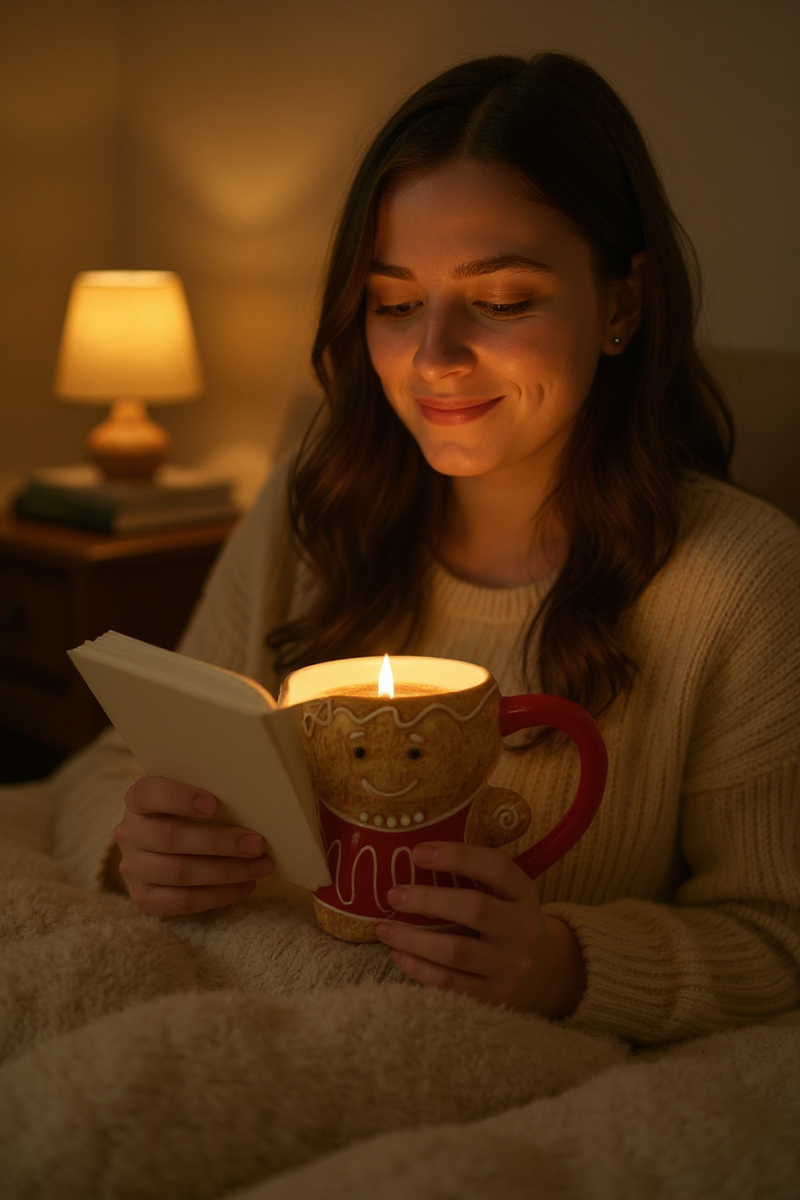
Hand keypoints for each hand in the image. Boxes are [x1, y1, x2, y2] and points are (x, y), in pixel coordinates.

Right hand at [112, 776, 272, 916]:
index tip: (214, 804)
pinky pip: (183, 901)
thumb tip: (256, 799)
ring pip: (180, 872)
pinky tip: (245, 885)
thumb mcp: (190, 794)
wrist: (160, 846)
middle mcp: (129, 833)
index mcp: (137, 800)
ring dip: (226, 871)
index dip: (179, 798)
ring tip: (261, 867)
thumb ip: (209, 793)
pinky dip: (219, 895)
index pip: (149, 794)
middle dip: (219, 842)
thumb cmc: (187, 812)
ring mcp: (133, 868)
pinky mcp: (144, 898)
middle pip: (172, 838)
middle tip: (257, 844)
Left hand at [375, 841, 585, 1016]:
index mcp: (523, 892)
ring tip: (384, 929)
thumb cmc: (503, 917)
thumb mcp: (502, 892)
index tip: (417, 852)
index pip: (496, 867)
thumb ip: (472, 876)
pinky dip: (419, 969)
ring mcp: (510, 965)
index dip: (457, 856)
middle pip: (475, 909)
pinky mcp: (495, 995)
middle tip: (393, 894)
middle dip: (428, 900)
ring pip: (456, 951)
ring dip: (414, 939)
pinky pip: (450, 984)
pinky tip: (398, 955)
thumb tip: (412, 857)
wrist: (540, 969)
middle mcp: (523, 928)